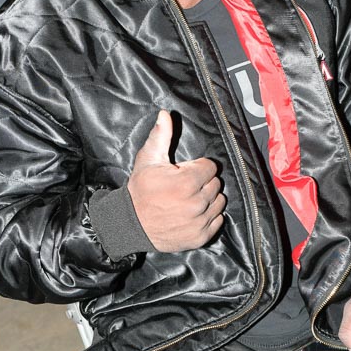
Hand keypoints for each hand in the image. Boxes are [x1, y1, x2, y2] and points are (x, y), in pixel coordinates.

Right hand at [127, 110, 225, 251]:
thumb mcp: (148, 160)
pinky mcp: (201, 237)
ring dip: (208, 198)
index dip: (197, 167)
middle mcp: (196, 203)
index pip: (210, 167)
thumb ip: (161, 136)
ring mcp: (199, 222)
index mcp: (186, 182)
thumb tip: (165, 114)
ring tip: (188, 199)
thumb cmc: (140, 190)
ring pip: (219, 201)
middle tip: (184, 186)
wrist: (131, 224)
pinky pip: (218, 220)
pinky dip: (209, 216)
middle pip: (215, 184)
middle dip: (202, 182)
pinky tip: (192, 213)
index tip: (183, 172)